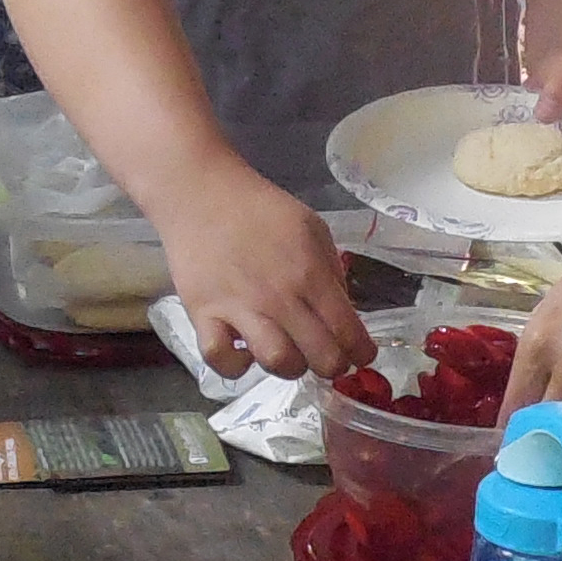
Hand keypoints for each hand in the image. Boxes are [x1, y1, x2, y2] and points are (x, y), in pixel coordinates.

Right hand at [159, 167, 368, 379]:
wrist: (200, 193)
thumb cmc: (260, 209)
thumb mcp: (312, 228)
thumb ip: (331, 272)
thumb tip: (344, 312)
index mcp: (311, 273)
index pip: (348, 331)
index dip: (361, 353)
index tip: (360, 355)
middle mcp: (279, 297)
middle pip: (321, 357)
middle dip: (333, 366)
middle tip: (327, 358)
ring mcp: (239, 309)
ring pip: (278, 363)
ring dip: (290, 367)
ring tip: (288, 353)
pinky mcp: (203, 315)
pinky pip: (220, 358)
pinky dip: (234, 365)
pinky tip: (242, 351)